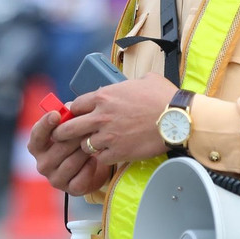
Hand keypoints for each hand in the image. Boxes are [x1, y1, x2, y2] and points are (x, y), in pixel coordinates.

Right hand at [28, 111, 108, 196]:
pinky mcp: (70, 190)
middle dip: (75, 136)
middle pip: (58, 148)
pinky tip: (94, 160)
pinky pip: (81, 178)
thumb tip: (69, 108)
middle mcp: (42, 164)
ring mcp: (55, 179)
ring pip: (71, 163)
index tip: (56, 114)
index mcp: (37, 147)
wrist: (92, 165)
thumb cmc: (76, 141)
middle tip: (88, 127)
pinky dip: (89, 168)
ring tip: (93, 143)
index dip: (45, 124)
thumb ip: (67, 116)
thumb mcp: (70, 126)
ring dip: (84, 151)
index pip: (37, 135)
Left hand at [53, 77, 178, 166]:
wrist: (177, 119)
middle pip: (70, 127)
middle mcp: (101, 116)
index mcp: (104, 96)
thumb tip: (132, 83)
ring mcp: (108, 135)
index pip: (76, 104)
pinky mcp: (117, 152)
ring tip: (90, 146)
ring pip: (83, 145)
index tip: (73, 115)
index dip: (73, 111)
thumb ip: (131, 83)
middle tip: (61, 136)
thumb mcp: (145, 80)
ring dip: (86, 146)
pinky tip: (106, 155)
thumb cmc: (164, 97)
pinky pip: (99, 158)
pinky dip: (101, 158)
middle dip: (63, 132)